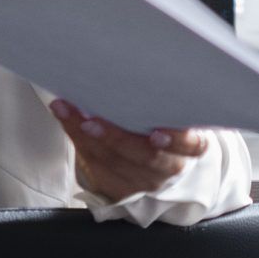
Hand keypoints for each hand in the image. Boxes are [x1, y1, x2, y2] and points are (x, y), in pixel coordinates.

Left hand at [49, 100, 208, 202]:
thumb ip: (160, 98)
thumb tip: (128, 68)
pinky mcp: (119, 189)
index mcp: (190, 145)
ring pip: (113, 162)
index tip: (156, 132)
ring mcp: (143, 181)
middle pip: (144, 156)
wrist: (155, 160)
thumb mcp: (171, 112)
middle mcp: (168, 166)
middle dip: (115, 137)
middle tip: (91, 119)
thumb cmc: (162, 124)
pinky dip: (77, 140)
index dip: (175, 140)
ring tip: (68, 111)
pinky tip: (68, 121)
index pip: (189, 145)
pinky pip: (95, 167)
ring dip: (85, 135)